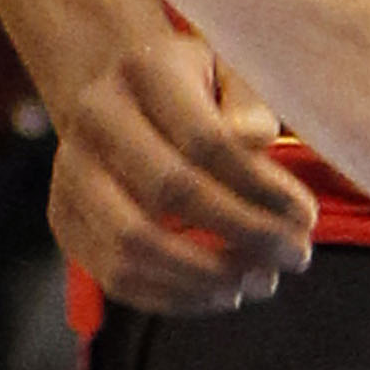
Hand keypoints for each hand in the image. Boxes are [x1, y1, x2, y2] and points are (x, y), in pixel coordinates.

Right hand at [42, 28, 315, 314]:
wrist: (114, 96)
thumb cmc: (191, 89)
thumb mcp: (229, 72)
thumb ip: (251, 106)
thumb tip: (254, 148)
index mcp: (141, 71)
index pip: (205, 140)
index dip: (261, 188)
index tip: (306, 218)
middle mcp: (93, 118)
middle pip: (168, 191)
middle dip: (242, 234)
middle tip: (295, 257)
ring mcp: (69, 174)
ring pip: (132, 243)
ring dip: (206, 276)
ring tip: (260, 282)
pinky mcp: (63, 220)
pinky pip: (114, 276)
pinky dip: (174, 298)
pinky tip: (221, 294)